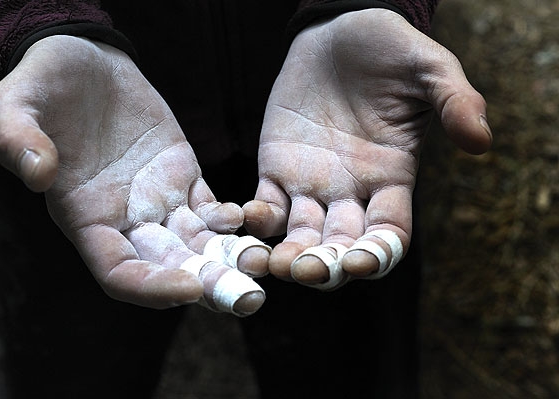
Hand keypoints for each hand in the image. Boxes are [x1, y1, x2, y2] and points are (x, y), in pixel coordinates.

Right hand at [0, 36, 269, 314]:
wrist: (85, 61)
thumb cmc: (44, 83)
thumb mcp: (17, 101)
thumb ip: (17, 137)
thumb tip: (37, 173)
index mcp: (84, 216)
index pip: (118, 271)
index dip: (150, 287)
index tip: (189, 288)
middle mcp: (125, 219)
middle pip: (170, 268)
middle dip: (208, 287)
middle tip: (249, 300)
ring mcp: (158, 200)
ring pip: (198, 244)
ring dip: (229, 259)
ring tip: (263, 266)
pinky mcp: (183, 176)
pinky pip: (210, 209)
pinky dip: (231, 220)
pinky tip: (249, 218)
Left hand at [243, 9, 491, 288]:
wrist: (338, 29)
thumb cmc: (389, 48)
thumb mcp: (429, 68)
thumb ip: (456, 101)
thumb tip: (481, 141)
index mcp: (391, 178)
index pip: (388, 233)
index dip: (377, 255)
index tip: (360, 263)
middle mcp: (351, 191)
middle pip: (340, 246)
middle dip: (325, 266)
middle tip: (305, 270)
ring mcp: (311, 183)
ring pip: (300, 235)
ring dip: (287, 256)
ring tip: (272, 264)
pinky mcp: (277, 166)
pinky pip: (266, 205)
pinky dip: (256, 220)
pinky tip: (244, 222)